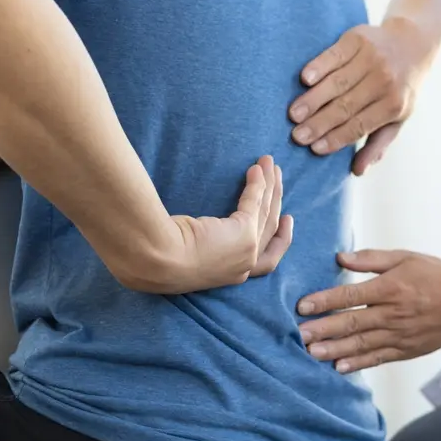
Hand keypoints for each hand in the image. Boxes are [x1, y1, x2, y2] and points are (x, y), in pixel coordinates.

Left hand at [131, 155, 293, 292]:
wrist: (156, 259)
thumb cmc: (158, 257)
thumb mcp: (185, 253)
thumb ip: (199, 245)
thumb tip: (193, 229)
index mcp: (230, 277)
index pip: (265, 260)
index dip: (278, 240)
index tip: (284, 219)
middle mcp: (244, 269)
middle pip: (269, 230)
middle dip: (276, 202)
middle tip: (279, 180)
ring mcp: (248, 253)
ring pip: (267, 214)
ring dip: (271, 186)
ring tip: (270, 164)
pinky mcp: (244, 235)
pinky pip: (256, 204)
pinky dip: (259, 184)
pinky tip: (256, 168)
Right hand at [289, 17, 436, 175]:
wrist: (412, 44)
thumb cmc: (400, 89)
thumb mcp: (397, 118)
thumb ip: (377, 145)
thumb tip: (358, 171)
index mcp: (394, 105)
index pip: (360, 126)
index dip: (336, 138)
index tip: (314, 148)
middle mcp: (384, 82)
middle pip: (346, 106)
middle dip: (320, 123)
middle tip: (297, 136)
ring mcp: (371, 59)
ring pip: (338, 83)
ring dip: (314, 99)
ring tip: (293, 114)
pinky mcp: (358, 39)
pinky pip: (335, 55)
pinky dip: (320, 67)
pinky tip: (305, 79)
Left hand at [297, 250, 440, 371]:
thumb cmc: (436, 275)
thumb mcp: (405, 257)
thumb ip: (371, 259)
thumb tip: (340, 257)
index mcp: (390, 287)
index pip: (350, 294)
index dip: (324, 300)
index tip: (302, 306)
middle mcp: (393, 313)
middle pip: (352, 322)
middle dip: (323, 329)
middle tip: (298, 334)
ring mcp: (400, 334)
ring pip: (361, 343)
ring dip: (335, 349)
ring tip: (312, 353)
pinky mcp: (406, 350)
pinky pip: (378, 358)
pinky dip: (359, 364)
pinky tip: (339, 367)